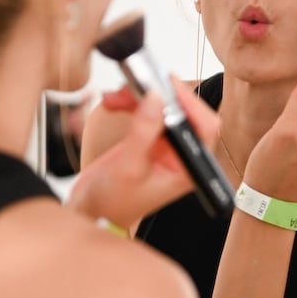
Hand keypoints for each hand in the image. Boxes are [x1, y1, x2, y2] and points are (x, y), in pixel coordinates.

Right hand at [69, 78, 219, 228]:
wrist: (92, 211)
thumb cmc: (113, 204)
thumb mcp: (127, 167)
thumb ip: (143, 132)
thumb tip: (155, 99)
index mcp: (187, 169)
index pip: (204, 127)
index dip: (189, 102)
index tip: (166, 86)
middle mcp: (180, 155)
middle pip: (183, 111)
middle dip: (159, 95)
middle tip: (136, 86)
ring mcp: (165, 145)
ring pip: (163, 105)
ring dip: (140, 96)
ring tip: (116, 98)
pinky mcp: (149, 138)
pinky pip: (147, 109)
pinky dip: (131, 101)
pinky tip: (114, 103)